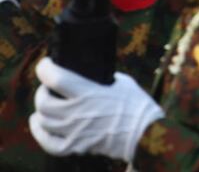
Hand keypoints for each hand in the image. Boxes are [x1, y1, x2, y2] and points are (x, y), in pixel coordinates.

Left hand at [30, 58, 162, 161]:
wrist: (144, 132)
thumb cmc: (137, 104)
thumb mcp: (122, 82)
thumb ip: (101, 79)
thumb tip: (89, 75)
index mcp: (89, 92)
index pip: (56, 78)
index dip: (45, 69)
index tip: (45, 64)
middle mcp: (77, 112)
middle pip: (43, 102)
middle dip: (42, 92)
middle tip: (47, 88)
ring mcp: (74, 131)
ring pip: (43, 121)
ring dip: (40, 111)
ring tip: (44, 106)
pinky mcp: (75, 146)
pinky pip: (48, 143)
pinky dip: (40, 133)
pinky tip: (40, 124)